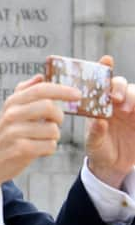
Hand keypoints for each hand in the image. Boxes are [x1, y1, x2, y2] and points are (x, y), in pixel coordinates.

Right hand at [0, 74, 81, 199]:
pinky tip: (38, 150)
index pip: (40, 89)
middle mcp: (11, 115)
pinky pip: (50, 145)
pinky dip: (49, 148)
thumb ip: (24, 93)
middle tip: (56, 123)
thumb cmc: (5, 135)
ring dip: (53, 136)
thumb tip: (40, 76)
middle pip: (48, 107)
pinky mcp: (20, 149)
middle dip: (59, 116)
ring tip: (42, 139)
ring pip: (52, 129)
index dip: (62, 90)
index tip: (78, 94)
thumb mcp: (10, 111)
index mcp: (11, 102)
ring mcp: (15, 132)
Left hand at [86, 56, 134, 188]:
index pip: (101, 82)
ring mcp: (131, 108)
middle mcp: (115, 102)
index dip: (104, 68)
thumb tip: (99, 122)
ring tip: (127, 110)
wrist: (114, 165)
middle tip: (116, 99)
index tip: (107, 60)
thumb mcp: (94, 144)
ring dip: (132, 96)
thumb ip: (95, 133)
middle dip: (119, 87)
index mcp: (99, 104)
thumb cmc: (99, 150)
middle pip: (120, 84)